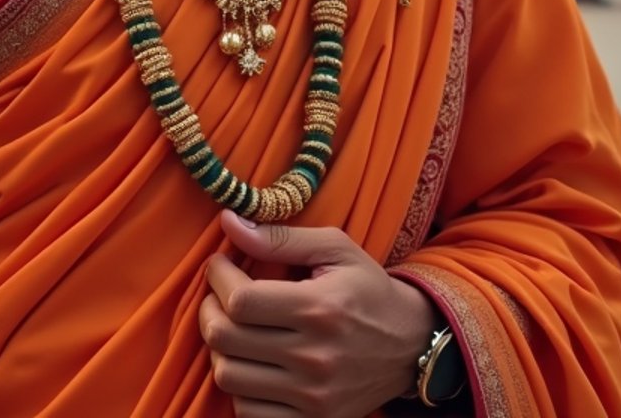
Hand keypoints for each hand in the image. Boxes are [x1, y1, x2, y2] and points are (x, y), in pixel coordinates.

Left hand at [198, 210, 435, 416]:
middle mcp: (314, 357)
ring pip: (229, 377)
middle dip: (209, 309)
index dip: (218, 279)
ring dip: (220, 349)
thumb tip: (229, 223)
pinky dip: (239, 387)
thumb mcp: (335, 249)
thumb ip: (281, 237)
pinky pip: (249, 413)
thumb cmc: (368, 288)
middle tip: (218, 295)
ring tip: (233, 327)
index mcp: (319, 309)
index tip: (220, 265)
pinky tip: (250, 362)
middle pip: (226, 339)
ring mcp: (313, 397)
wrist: (410, 345)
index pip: (241, 301)